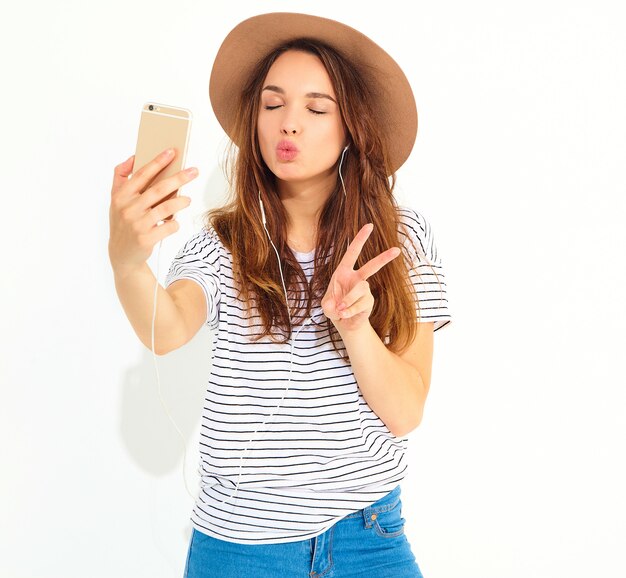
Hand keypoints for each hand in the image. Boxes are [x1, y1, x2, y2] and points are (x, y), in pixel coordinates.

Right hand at [108, 148, 197, 273]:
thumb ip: (120, 177)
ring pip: (166, 208)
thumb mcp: (116, 200)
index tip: (172, 151)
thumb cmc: (123, 222)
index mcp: (120, 196)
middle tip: (194, 171)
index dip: (157, 162)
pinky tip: (174, 222)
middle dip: (179, 178)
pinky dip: (175, 223)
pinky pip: (169, 226)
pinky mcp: (146, 239)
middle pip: (159, 189)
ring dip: (181, 202)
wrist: (122, 254)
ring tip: (188, 199)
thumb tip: (133, 157)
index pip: (142, 175)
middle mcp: (128, 209)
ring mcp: (137, 224)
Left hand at [321, 223, 400, 332]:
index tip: (370, 226)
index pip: (352, 252)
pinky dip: (351, 310)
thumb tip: (341, 306)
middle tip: (397, 250)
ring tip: (341, 310)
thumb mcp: (326, 305)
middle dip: (384, 258)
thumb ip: (329, 304)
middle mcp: (356, 278)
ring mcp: (364, 290)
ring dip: (349, 300)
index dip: (360, 239)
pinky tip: (345, 315)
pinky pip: (361, 304)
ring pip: (360, 289)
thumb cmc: (334, 308)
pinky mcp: (369, 301)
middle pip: (372, 266)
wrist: (343, 322)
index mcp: (343, 271)